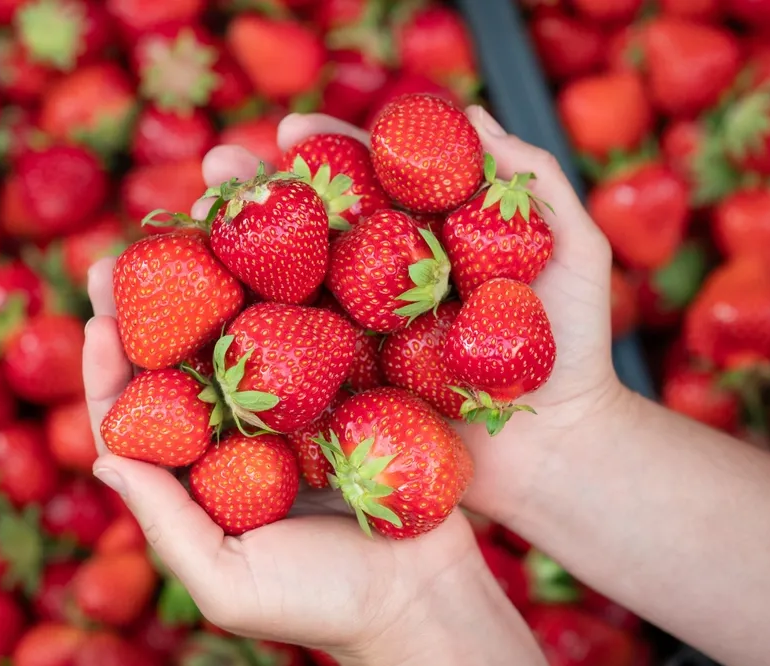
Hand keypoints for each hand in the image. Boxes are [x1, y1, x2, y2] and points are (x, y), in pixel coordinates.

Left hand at [81, 111, 546, 665]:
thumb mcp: (228, 580)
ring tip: (198, 223)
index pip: (138, 412)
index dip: (110, 362)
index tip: (97, 313)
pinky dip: (300, 286)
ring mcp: (295, 403)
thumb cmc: (321, 603)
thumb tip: (101, 457)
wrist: (422, 596)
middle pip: (185, 354)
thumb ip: (164, 522)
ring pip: (248, 327)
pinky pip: (316, 329)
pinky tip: (286, 241)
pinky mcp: (350, 385)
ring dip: (222, 275)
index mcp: (198, 470)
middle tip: (127, 246)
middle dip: (153, 300)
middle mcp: (239, 429)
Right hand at [190, 109, 624, 526]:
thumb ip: (536, 180)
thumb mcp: (575, 251)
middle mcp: (379, 281)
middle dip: (257, 192)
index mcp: (422, 241)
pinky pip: (286, 354)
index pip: (367, 181)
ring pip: (283, 282)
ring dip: (230, 250)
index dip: (328, 151)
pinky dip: (240, 328)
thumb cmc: (577, 349)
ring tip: (192, 219)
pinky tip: (202, 304)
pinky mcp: (344, 386)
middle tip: (217, 169)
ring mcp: (357, 334)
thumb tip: (471, 113)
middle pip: (308, 225)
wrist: (563, 449)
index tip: (294, 130)